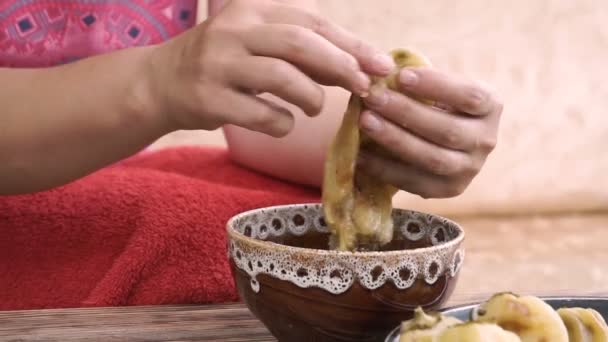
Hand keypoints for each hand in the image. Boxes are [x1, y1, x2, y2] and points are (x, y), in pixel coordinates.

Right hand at [147, 0, 393, 136]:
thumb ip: (303, 52)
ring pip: (282, 78)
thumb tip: (359, 69)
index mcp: (252, 9)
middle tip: (363, 89)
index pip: (312, 21)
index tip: (382, 65)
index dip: (351, 44)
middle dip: (341, 67)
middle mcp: (233, 30)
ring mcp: (218, 65)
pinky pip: (263, 115)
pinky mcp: (209, 99)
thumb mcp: (259, 43)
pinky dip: (283, 123)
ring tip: (314, 107)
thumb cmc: (224, 63)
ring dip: (311, 98)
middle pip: (300, 44)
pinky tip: (283, 122)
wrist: (161, 82)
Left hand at [358, 68, 502, 197]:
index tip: (400, 75)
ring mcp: (469, 169)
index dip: (436, 85)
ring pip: (432, 158)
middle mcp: (486, 140)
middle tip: (373, 97)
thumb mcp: (436, 86)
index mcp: (490, 106)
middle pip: (447, 130)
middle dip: (405, 113)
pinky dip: (385, 168)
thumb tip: (378, 70)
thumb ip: (415, 80)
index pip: (469, 96)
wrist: (443, 139)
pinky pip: (415, 181)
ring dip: (395, 140)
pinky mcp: (449, 190)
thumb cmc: (435, 101)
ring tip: (365, 121)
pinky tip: (361, 153)